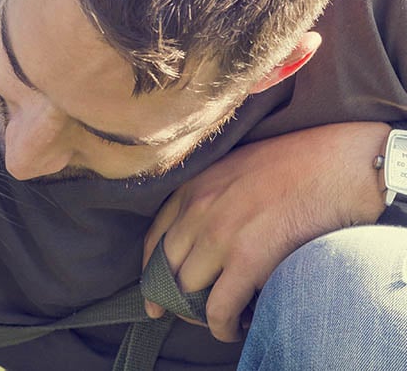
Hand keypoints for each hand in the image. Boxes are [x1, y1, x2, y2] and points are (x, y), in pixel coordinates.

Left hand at [142, 122, 388, 341]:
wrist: (341, 164)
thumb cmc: (299, 164)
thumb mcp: (236, 168)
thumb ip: (213, 197)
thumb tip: (204, 237)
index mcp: (193, 187)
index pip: (154, 239)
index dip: (151, 272)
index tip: (153, 294)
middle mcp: (198, 210)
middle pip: (166, 269)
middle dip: (173, 298)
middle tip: (188, 314)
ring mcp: (220, 235)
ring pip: (188, 291)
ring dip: (199, 313)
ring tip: (219, 320)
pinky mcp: (248, 260)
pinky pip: (218, 308)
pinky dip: (221, 327)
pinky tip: (234, 329)